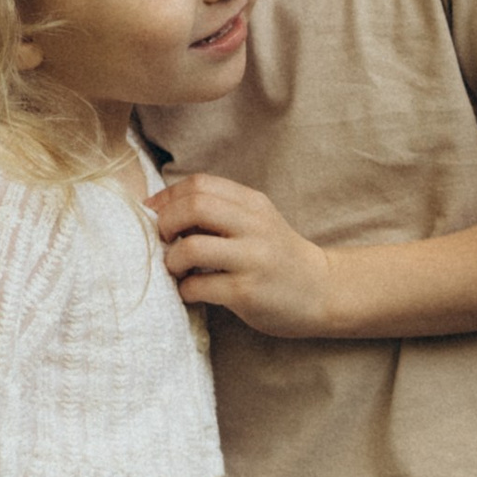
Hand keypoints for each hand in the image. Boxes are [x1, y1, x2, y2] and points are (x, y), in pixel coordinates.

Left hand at [151, 172, 336, 336]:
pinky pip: (200, 286)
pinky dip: (186, 289)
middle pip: (194, 206)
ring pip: (193, 247)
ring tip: (176, 269)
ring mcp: (253, 259)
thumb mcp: (256, 222)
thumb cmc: (277, 256)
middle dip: (166, 223)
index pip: (200, 184)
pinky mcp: (247, 292)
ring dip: (172, 259)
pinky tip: (192, 292)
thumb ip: (220, 211)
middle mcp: (255, 226)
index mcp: (253, 203)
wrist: (322, 291)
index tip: (155, 215)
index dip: (168, 198)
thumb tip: (162, 211)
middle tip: (164, 241)